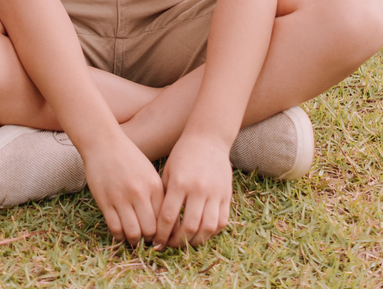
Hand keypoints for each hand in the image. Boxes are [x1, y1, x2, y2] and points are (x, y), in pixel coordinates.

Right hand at [82, 133, 163, 244]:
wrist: (103, 142)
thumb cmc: (128, 157)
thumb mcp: (149, 172)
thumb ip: (156, 195)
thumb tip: (163, 222)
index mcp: (154, 185)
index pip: (164, 219)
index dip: (162, 231)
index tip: (158, 235)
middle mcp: (139, 193)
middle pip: (150, 230)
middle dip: (148, 239)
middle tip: (145, 239)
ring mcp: (121, 198)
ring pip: (133, 233)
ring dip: (134, 240)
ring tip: (133, 239)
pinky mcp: (105, 201)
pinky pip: (115, 228)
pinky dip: (119, 236)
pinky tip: (120, 233)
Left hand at [155, 134, 232, 248]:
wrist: (208, 137)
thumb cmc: (183, 154)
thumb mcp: (169, 171)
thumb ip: (165, 196)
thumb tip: (157, 225)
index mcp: (180, 182)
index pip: (168, 216)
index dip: (161, 233)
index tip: (156, 241)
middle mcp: (198, 189)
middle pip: (189, 227)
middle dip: (177, 242)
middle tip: (170, 245)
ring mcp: (215, 192)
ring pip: (208, 228)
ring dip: (196, 241)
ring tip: (186, 242)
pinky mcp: (227, 195)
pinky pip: (222, 221)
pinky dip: (212, 232)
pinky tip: (202, 233)